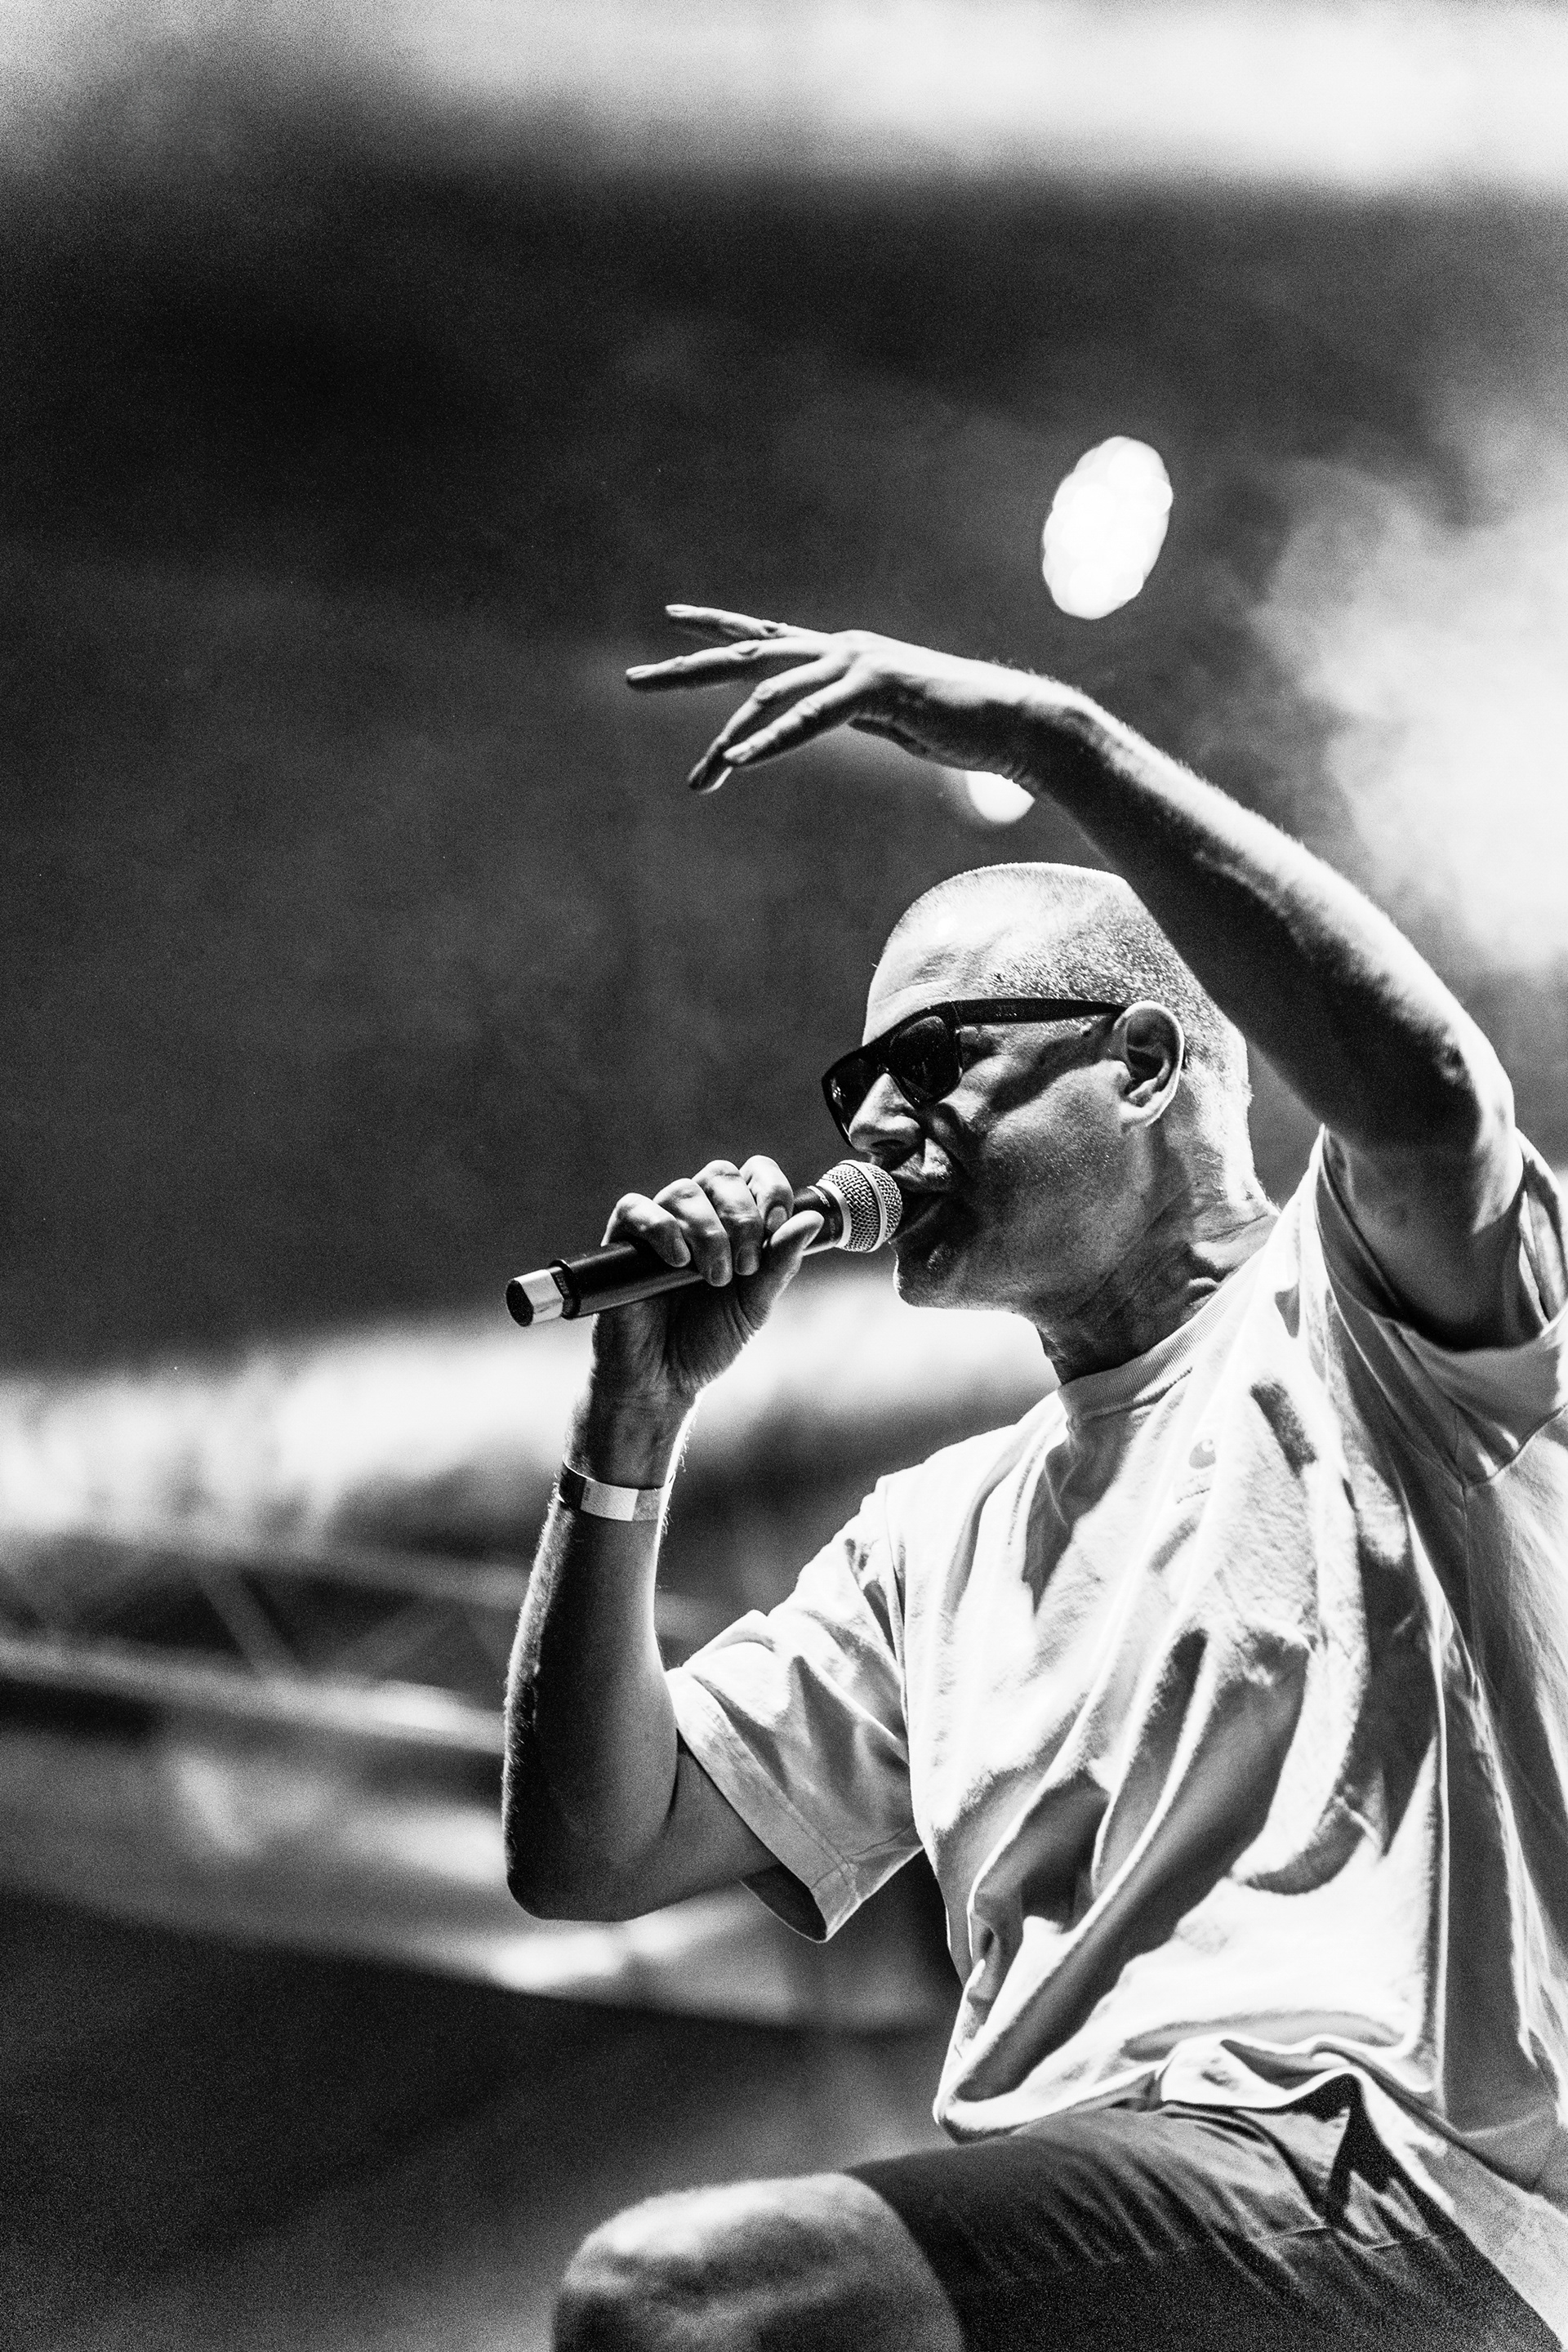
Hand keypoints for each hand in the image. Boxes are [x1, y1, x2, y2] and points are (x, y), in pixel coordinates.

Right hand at [587, 1155, 822, 1415]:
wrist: (664, 1379)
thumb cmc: (709, 1339)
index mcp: (733, 1222)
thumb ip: (781, 1261)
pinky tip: (678, 1261)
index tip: (777, 1224)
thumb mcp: (756, 1303)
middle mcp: (697, 1216)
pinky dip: (661, 1228)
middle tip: (745, 1266)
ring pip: (683, 1191)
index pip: (754, 1173)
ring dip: (708, 1233)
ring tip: (714, 1277)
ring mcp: (659, 1226)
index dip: (770, 1188)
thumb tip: (814, 1219)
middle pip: (720, 1175)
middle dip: (742, 1217)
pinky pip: (636, 1208)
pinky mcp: (623, 1241)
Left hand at [626, 605, 1065, 793]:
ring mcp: (858, 662)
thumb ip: (845, 712)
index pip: (765, 635)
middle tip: (632, 681)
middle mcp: (840, 648)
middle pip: (748, 653)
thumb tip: (819, 720)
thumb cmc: (954, 727)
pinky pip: (812, 717)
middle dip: (686, 670)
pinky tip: (741, 762)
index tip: (671, 620)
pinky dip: (774, 741)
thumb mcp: (885, 720)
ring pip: (773, 694)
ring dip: (732, 742)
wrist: (1013, 724)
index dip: (716, 627)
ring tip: (700, 781)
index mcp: (839, 654)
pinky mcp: (878, 688)